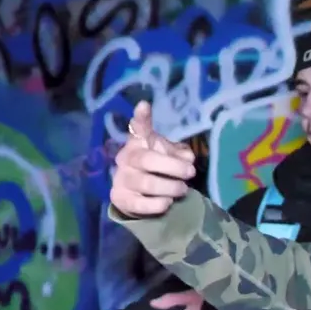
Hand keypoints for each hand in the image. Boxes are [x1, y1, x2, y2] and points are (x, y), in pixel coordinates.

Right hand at [110, 101, 197, 216]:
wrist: (138, 194)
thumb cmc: (157, 169)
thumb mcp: (169, 156)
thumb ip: (180, 154)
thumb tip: (187, 159)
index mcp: (138, 143)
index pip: (138, 128)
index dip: (141, 118)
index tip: (144, 105)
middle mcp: (126, 159)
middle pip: (147, 160)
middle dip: (173, 167)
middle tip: (190, 173)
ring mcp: (121, 179)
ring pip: (146, 184)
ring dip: (170, 188)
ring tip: (182, 189)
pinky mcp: (120, 199)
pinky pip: (140, 204)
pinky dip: (158, 204)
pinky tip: (167, 202)